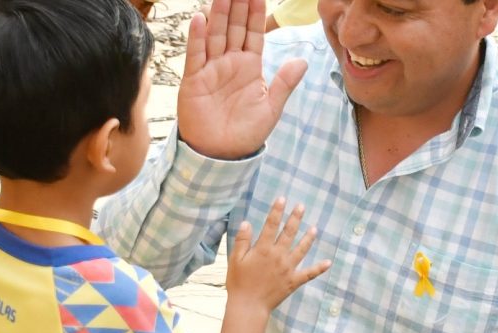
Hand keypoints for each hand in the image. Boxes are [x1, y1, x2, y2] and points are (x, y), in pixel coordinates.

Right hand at [177, 0, 307, 158]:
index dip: (256, 12)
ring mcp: (211, 69)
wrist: (221, 154)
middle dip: (237, 5)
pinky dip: (197, 37)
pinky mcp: (194, 80)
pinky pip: (195, 54)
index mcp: (250, 66)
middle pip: (234, 27)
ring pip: (215, 35)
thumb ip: (284, 83)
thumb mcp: (270, 108)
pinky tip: (199, 18)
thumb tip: (303, 60)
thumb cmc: (246, 133)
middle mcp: (230, 63)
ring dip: (219, 13)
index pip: (254, 32)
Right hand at [226, 197, 330, 311]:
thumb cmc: (239, 283)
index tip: (282, 199)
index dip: (277, 211)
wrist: (248, 306)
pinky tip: (328, 262)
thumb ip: (242, 241)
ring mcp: (288, 268)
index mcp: (263, 249)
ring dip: (309, 238)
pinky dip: (319, 268)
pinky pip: (309, 273)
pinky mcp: (293, 281)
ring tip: (314, 228)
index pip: (271, 225)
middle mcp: (279, 256)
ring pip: (302, 249)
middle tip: (302, 206)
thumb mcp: (235, 260)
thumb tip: (247, 223)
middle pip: (289, 233)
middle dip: (295, 218)